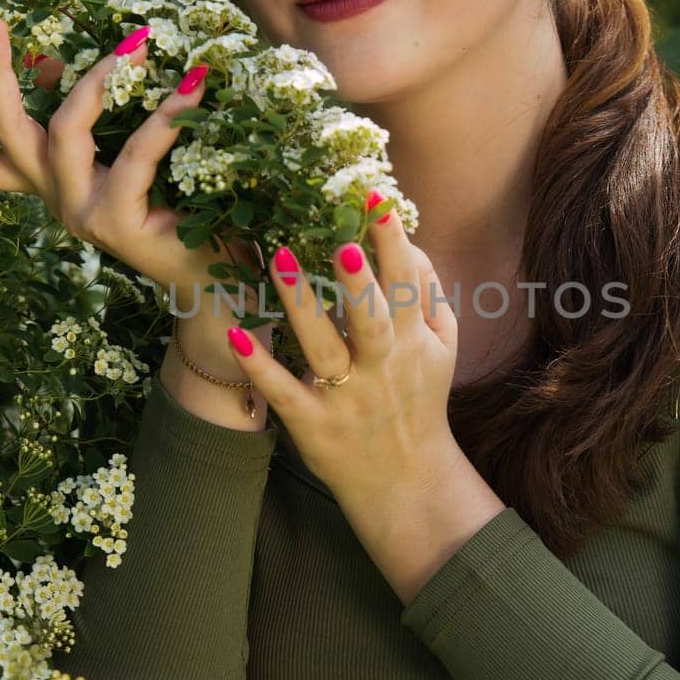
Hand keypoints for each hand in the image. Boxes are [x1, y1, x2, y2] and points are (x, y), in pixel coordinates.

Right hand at [0, 9, 274, 370]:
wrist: (216, 278)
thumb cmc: (182, 206)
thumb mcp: (130, 154)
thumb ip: (93, 117)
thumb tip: (52, 62)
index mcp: (50, 183)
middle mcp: (55, 198)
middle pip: (3, 132)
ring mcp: (81, 212)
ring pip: (64, 131)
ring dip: (98, 79)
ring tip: (138, 43)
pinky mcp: (117, 222)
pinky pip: (135, 156)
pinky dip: (164, 118)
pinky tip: (192, 88)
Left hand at [222, 200, 464, 556]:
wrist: (405, 480)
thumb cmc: (418, 399)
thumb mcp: (440, 348)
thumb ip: (428, 295)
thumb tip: (411, 243)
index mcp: (411, 342)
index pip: (404, 285)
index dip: (392, 242)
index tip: (376, 199)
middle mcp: (381, 366)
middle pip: (370, 319)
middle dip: (357, 281)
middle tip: (340, 239)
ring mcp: (345, 396)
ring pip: (323, 348)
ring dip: (302, 306)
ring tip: (281, 259)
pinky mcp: (312, 423)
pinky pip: (284, 392)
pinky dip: (262, 367)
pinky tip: (239, 336)